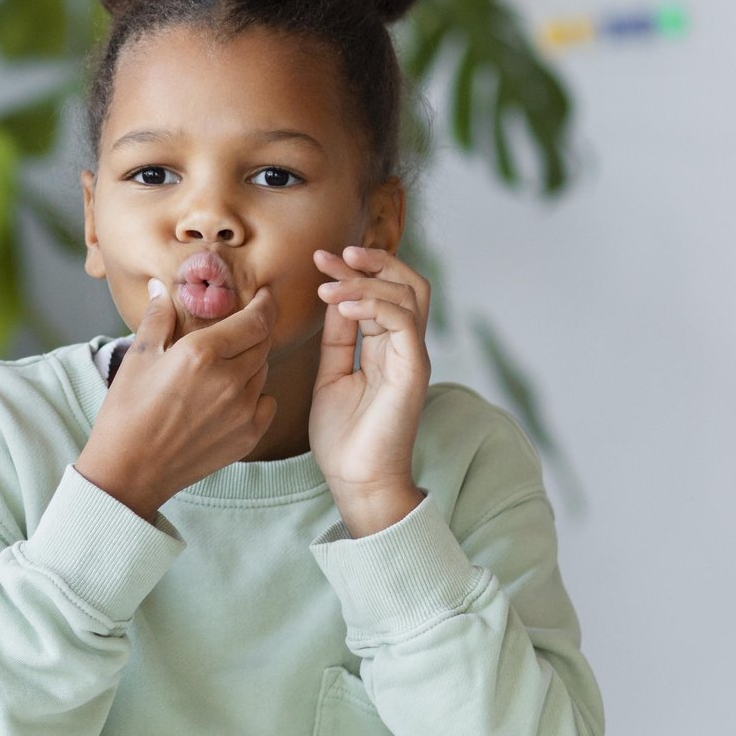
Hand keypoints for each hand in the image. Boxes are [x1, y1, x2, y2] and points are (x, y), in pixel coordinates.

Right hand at [75, 280, 276, 520]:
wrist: (130, 471)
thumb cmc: (126, 413)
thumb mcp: (138, 359)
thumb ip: (157, 319)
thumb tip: (161, 288)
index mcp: (201, 353)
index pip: (254, 320)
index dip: (265, 304)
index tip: (263, 296)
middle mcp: (229, 380)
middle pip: (262, 343)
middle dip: (256, 331)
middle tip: (240, 328)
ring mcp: (242, 411)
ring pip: (263, 372)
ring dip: (251, 362)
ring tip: (225, 366)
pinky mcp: (248, 437)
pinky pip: (266, 403)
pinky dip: (255, 394)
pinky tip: (230, 397)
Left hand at [309, 245, 431, 536]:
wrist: (356, 480)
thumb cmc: (343, 436)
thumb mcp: (330, 375)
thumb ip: (337, 338)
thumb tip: (334, 297)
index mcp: (385, 346)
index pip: (382, 291)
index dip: (356, 270)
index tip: (321, 259)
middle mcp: (404, 346)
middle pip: (406, 282)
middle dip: (372, 261)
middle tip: (335, 255)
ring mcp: (412, 356)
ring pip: (409, 293)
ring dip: (367, 281)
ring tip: (329, 285)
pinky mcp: (414, 371)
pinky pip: (405, 321)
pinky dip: (376, 306)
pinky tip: (346, 308)